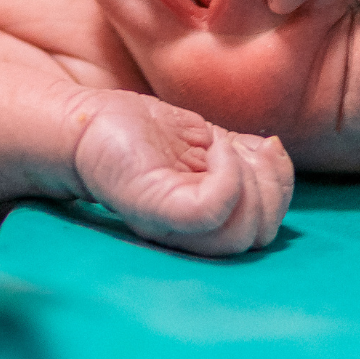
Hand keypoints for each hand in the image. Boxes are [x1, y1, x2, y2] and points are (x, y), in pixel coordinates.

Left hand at [70, 90, 292, 254]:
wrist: (79, 123)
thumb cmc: (135, 130)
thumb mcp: (203, 138)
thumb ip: (239, 155)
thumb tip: (274, 155)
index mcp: (207, 218)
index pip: (269, 225)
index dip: (280, 186)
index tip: (262, 149)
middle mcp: (192, 232)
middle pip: (261, 234)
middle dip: (269, 185)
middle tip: (240, 149)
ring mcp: (174, 225)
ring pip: (244, 229)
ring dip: (249, 177)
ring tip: (222, 147)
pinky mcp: (157, 209)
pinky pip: (216, 207)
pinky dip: (230, 172)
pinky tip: (212, 145)